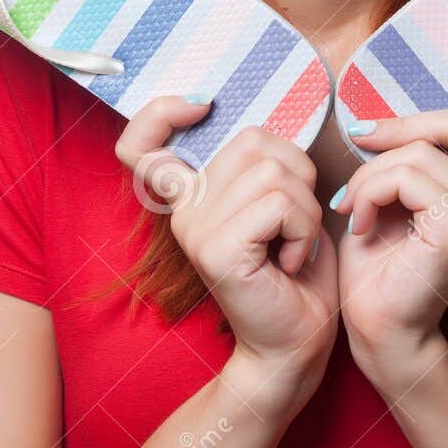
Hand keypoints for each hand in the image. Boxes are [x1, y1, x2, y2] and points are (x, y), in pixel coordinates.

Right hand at [116, 99, 338, 411]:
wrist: (297, 341)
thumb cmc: (295, 271)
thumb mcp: (276, 203)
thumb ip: (259, 163)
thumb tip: (271, 117)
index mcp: (189, 196)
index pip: (141, 142)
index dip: (161, 111)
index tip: (201, 105)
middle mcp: (182, 209)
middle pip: (252, 139)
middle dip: (298, 173)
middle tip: (294, 222)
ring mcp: (193, 228)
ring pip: (274, 173)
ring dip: (306, 209)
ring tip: (294, 245)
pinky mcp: (216, 249)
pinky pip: (280, 204)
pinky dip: (304, 230)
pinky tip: (292, 261)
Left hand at [333, 68, 447, 390]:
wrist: (379, 328)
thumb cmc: (382, 267)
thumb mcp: (400, 197)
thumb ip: (415, 160)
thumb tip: (382, 120)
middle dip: (403, 126)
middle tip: (361, 140)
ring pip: (422, 150)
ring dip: (371, 173)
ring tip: (355, 208)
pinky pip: (407, 176)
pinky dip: (370, 191)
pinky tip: (361, 221)